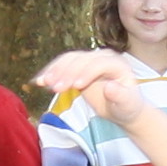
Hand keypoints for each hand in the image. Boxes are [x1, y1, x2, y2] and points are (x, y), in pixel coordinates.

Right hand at [35, 49, 156, 132]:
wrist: (121, 108)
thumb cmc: (127, 107)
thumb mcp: (127, 105)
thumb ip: (120, 96)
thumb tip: (109, 88)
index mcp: (117, 63)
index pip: (99, 64)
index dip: (86, 73)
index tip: (75, 87)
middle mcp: (103, 57)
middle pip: (81, 60)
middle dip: (67, 73)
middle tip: (55, 88)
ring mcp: (89, 60)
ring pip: (69, 60)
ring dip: (55, 71)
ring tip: (43, 83)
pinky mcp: (78, 66)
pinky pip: (62, 65)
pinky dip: (50, 72)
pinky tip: (39, 81)